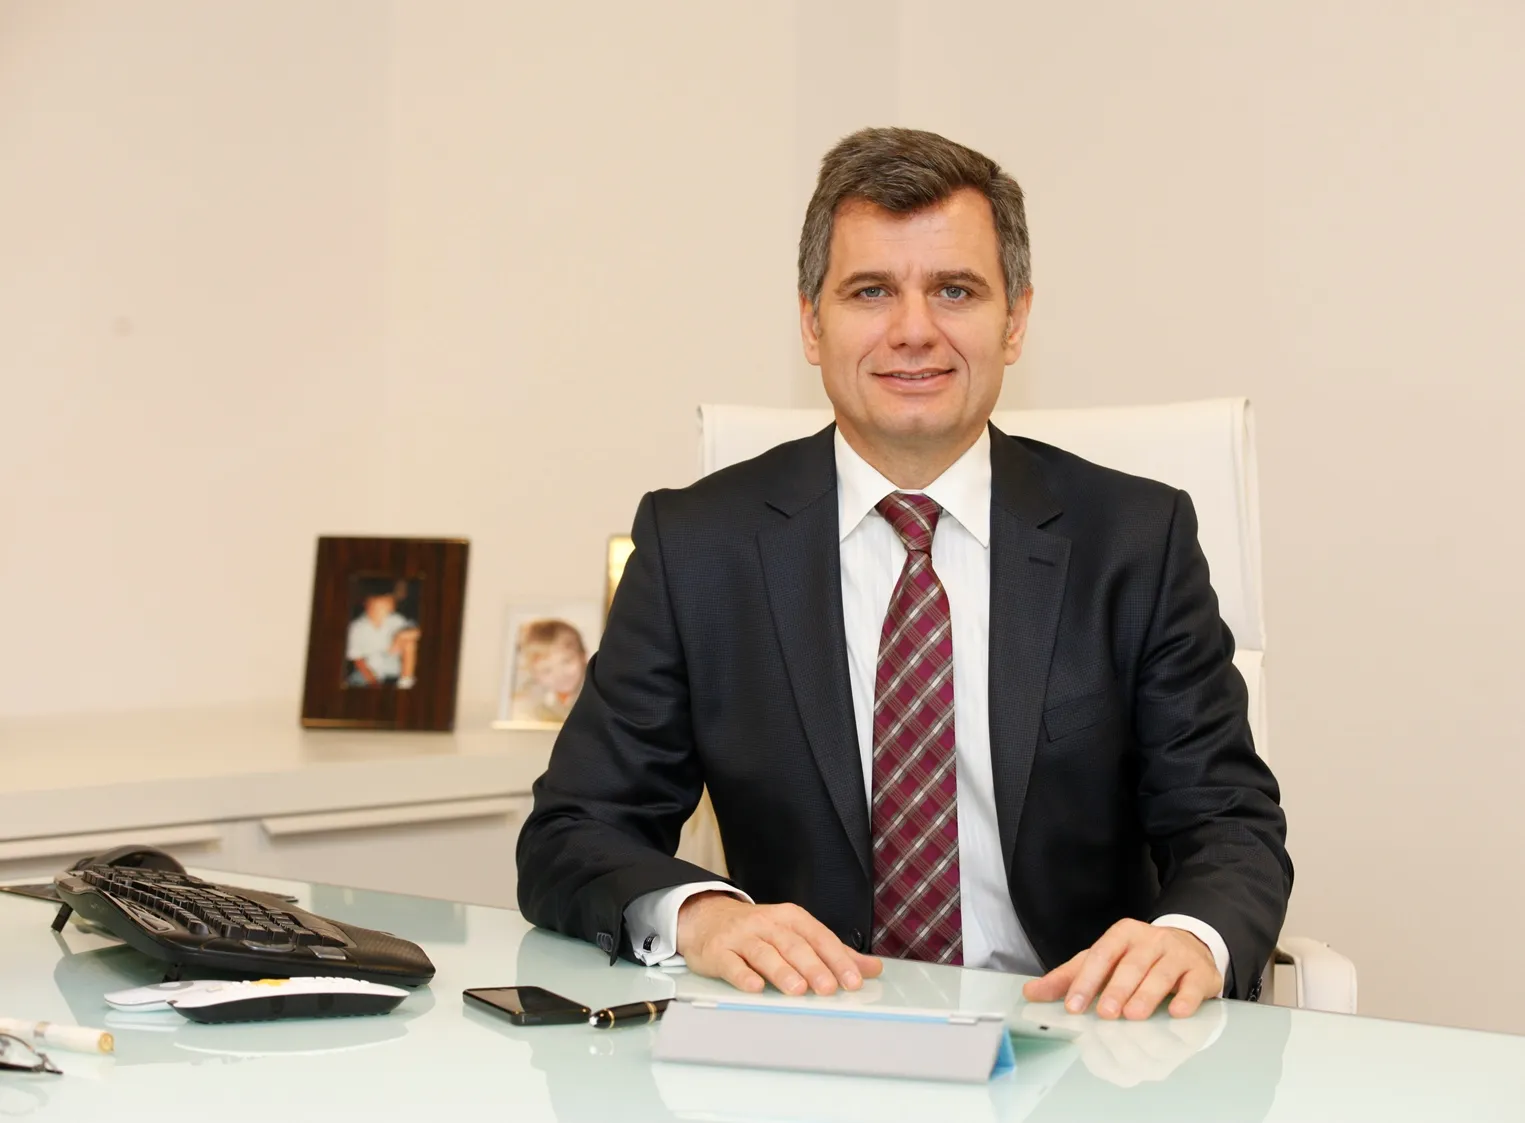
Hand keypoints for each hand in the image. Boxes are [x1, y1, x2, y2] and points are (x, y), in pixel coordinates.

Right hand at [676, 893, 882, 996]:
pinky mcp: (718, 952)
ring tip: (797, 990)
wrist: (706, 918)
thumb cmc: (758, 930)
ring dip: (781, 971)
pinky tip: (754, 987)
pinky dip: (743, 975)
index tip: (853, 980)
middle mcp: (767, 923)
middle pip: (793, 945)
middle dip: (813, 966)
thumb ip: (833, 952)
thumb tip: (871, 969)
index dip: (837, 958)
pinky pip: (731, 963)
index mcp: (790, 918)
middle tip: (829, 988)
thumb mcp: (796, 933)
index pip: (818, 936)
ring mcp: (741, 937)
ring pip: (764, 952)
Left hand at [1021, 919, 1221, 1019]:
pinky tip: (1178, 1012)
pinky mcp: (1201, 971)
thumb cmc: (1138, 957)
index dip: (1086, 980)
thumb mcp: (1103, 960)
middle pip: (1131, 965)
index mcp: (1122, 934)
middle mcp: (1150, 940)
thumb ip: (1069, 976)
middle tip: (1105, 1012)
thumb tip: (1031, 993)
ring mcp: (1177, 954)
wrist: (1189, 945)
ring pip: (1161, 974)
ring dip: (1147, 995)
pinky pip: (1193, 984)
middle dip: (1116, 989)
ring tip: (1133, 1015)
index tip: (1073, 1005)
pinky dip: (1186, 998)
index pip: (1100, 955)